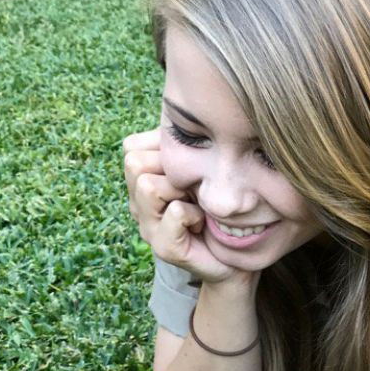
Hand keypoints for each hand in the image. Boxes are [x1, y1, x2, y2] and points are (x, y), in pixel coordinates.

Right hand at [122, 127, 254, 284]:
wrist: (237, 253)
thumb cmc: (220, 205)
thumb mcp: (199, 166)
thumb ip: (180, 144)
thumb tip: (175, 117)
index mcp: (143, 181)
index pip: (131, 147)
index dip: (163, 148)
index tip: (189, 167)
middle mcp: (138, 204)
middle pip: (135, 162)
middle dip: (171, 167)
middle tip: (192, 188)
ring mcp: (148, 227)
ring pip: (148, 185)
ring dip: (181, 190)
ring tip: (197, 204)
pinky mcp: (164, 248)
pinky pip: (173, 212)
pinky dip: (192, 213)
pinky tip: (202, 222)